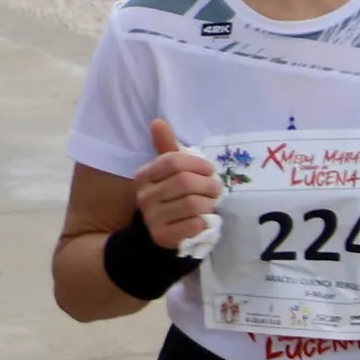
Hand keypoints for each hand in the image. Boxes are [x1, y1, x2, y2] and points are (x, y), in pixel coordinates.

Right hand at [130, 116, 222, 251]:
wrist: (156, 235)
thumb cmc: (169, 198)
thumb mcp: (168, 173)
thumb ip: (166, 148)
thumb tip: (157, 121)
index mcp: (144, 176)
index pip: (174, 161)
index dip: (198, 164)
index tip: (209, 170)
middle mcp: (144, 196)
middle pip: (185, 182)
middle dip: (208, 185)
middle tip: (216, 190)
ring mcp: (151, 218)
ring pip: (192, 204)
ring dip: (208, 204)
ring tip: (209, 205)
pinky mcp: (162, 237)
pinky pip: (193, 225)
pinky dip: (204, 223)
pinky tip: (202, 222)